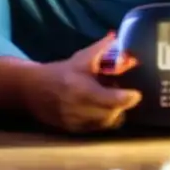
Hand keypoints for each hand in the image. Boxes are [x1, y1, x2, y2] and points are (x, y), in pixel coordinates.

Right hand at [20, 33, 141, 132]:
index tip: (136, 93)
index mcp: (81, 89)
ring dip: (115, 114)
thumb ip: (103, 48)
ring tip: (114, 101)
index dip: (127, 98)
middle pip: (111, 114)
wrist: (32, 90)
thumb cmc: (63, 71)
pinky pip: (97, 129)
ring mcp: (75, 122)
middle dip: (122, 105)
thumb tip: (120, 38)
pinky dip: (105, 120)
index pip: (110, 100)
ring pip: (106, 124)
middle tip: (126, 94)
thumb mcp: (82, 58)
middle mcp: (78, 108)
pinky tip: (104, 109)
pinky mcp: (74, 131)